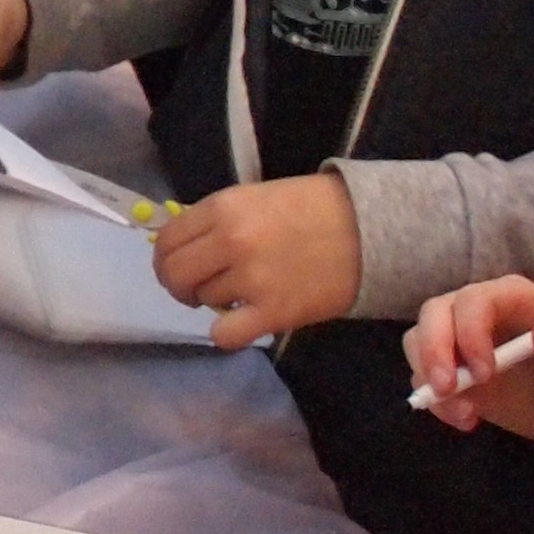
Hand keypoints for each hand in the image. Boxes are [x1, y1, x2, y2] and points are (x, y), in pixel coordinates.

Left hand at [153, 173, 361, 350]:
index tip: (174, 266)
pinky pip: (225, 335)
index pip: (168, 240)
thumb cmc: (311, 209)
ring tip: (238, 293)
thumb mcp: (253, 198)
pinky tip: (243, 320)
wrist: (369, 230)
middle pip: (175, 274)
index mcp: (223, 208)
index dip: (164, 257)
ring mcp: (251, 279)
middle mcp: (230, 242)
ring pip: (202, 301)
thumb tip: (180, 246)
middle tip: (195, 288)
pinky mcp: (274, 313)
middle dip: (178, 284)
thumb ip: (215, 221)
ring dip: (213, 301)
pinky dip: (227, 332)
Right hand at [403, 276, 533, 438]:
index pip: (475, 301)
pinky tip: (465, 419)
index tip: (484, 374)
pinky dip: (434, 400)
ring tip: (466, 415)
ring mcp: (453, 332)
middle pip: (434, 312)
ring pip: (417, 339)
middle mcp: (474, 306)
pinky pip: (419, 373)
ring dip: (429, 379)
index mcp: (510, 297)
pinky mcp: (442, 362)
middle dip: (433, 351)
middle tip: (446, 390)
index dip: (471, 332)